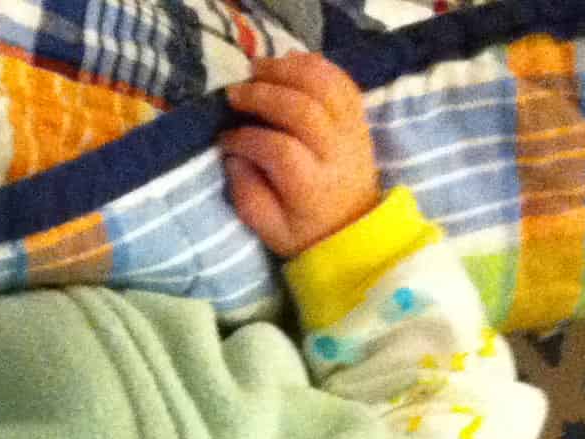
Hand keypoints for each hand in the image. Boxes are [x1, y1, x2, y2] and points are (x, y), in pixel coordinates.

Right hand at [220, 54, 379, 259]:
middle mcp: (338, 154)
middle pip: (304, 110)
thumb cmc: (306, 230)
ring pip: (324, 86)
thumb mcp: (270, 230)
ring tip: (257, 70)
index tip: (225, 139)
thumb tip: (234, 156)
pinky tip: (288, 62)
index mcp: (313, 187)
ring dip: (288, 71)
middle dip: (264, 95)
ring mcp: (352, 131)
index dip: (247, 138)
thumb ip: (247, 195)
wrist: (355, 228)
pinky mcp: (358, 117)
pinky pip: (341, 80)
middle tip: (235, 94)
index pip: (280, 150)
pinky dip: (314, 65)